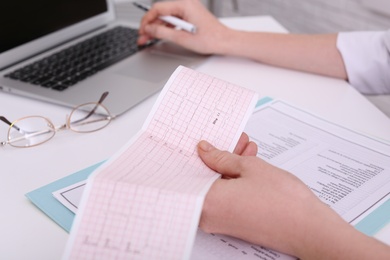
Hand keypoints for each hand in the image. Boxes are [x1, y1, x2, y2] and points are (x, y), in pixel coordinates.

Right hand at [137, 0, 229, 54]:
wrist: (225, 42)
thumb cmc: (210, 39)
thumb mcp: (182, 38)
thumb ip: (162, 32)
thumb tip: (149, 29)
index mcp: (184, 5)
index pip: (158, 8)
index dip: (147, 20)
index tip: (141, 30)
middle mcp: (186, 4)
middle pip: (161, 12)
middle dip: (150, 25)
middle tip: (143, 37)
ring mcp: (188, 9)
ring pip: (166, 17)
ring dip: (157, 27)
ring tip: (149, 39)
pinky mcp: (190, 15)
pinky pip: (174, 19)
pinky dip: (166, 27)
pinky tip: (160, 36)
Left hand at [197, 137, 389, 258]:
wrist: (309, 229)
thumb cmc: (283, 202)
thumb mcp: (250, 168)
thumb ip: (222, 157)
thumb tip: (205, 150)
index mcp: (207, 201)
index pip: (189, 171)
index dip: (198, 152)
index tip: (204, 141)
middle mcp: (208, 216)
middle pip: (204, 178)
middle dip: (219, 156)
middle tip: (232, 141)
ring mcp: (220, 222)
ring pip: (217, 186)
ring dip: (228, 167)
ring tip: (245, 150)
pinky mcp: (233, 224)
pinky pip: (226, 197)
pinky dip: (233, 181)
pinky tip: (247, 166)